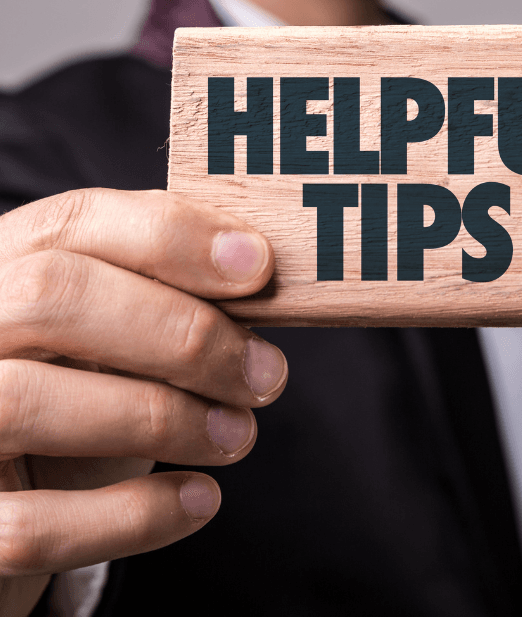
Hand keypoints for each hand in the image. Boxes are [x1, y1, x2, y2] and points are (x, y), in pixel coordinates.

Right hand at [0, 188, 286, 616]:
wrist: (20, 487)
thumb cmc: (85, 390)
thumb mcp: (119, 329)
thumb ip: (169, 291)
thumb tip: (257, 270)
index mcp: (8, 269)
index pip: (75, 222)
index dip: (172, 238)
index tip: (258, 266)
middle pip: (52, 296)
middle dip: (182, 333)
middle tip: (266, 374)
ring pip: (29, 402)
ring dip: (165, 420)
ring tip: (239, 434)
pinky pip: (30, 527)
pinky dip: (134, 515)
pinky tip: (201, 499)